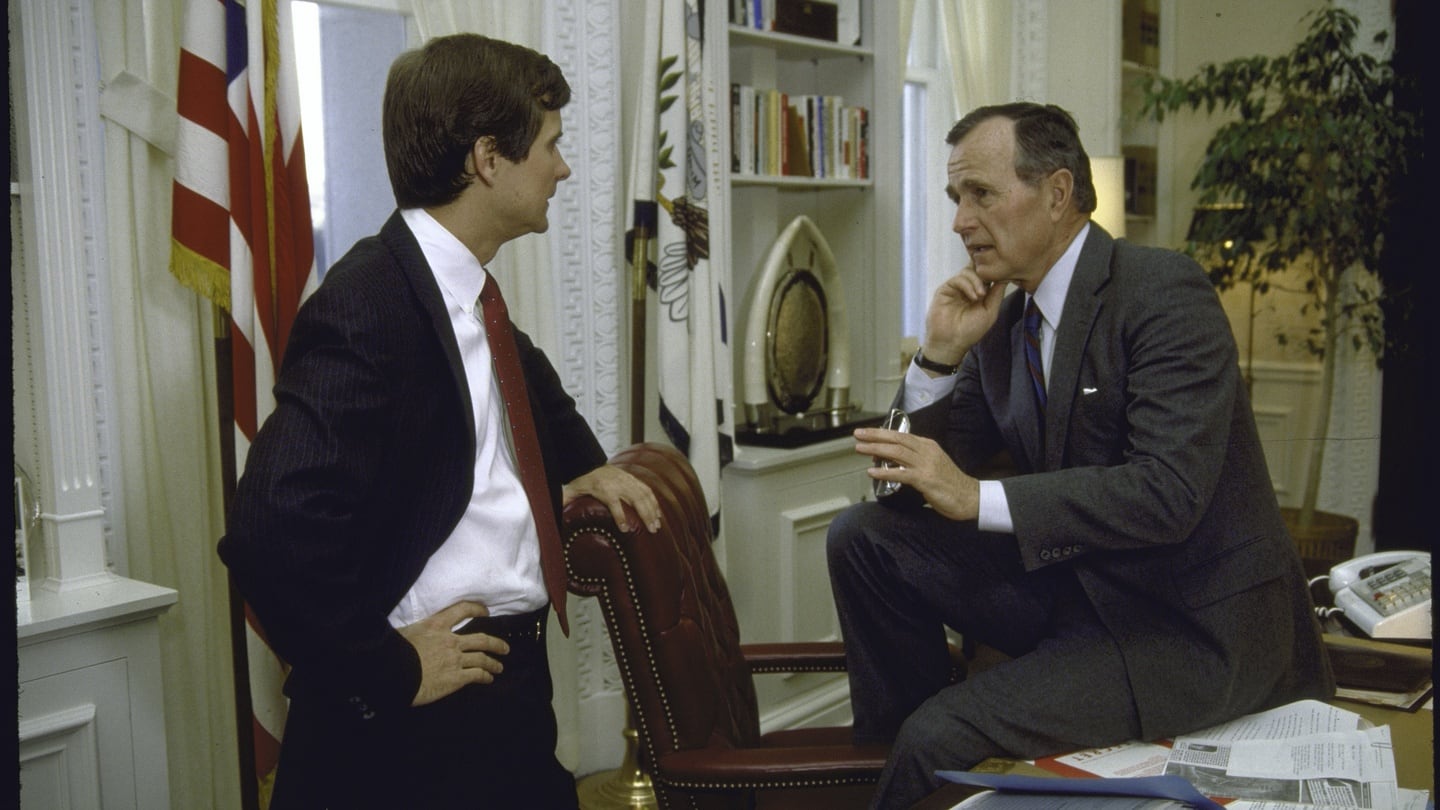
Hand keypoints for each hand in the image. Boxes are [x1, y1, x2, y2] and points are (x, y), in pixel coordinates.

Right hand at [398, 600, 508, 706]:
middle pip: (481, 639)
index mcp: (436, 625)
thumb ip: (416, 632)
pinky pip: (476, 675)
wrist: (395, 673)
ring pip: (482, 659)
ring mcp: (456, 659)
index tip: (486, 611)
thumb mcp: (405, 633)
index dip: (476, 609)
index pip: (461, 610)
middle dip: (496, 644)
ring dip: (493, 663)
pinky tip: (488, 679)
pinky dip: (485, 676)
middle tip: (505, 648)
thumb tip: (412, 632)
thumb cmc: (394, 652)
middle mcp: (451, 640)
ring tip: (499, 667)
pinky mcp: (456, 678)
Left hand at [563, 465, 661, 532]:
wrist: (591, 462)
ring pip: (645, 496)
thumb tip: (552, 513)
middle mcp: (619, 485)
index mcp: (604, 489)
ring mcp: (628, 481)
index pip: (614, 504)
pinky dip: (654, 502)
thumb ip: (565, 500)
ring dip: (653, 511)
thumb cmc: (582, 480)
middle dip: (645, 515)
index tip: (624, 530)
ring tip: (657, 526)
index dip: (619, 516)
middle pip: (636, 500)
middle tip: (652, 530)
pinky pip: (647, 491)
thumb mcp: (571, 490)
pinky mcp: (633, 480)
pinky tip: (658, 514)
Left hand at [855, 427, 979, 520]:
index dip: (881, 433)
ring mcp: (926, 465)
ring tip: (860, 448)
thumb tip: (890, 459)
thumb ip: (913, 460)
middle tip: (857, 434)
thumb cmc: (949, 483)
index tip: (866, 432)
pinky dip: (885, 472)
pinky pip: (901, 474)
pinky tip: (872, 472)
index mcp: (928, 446)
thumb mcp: (932, 464)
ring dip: (876, 449)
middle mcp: (926, 451)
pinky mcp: (926, 479)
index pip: (901, 435)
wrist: (969, 497)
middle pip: (896, 439)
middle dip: (874, 436)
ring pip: (897, 452)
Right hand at [921, 266, 1006, 364]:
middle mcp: (967, 287)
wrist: (951, 342)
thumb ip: (997, 293)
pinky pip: (957, 279)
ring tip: (981, 296)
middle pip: (977, 268)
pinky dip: (967, 285)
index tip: (1001, 276)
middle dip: (985, 274)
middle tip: (989, 288)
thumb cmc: (971, 331)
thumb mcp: (990, 311)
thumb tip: (1005, 276)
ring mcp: (955, 288)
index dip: (993, 272)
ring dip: (977, 281)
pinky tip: (973, 297)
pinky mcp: (945, 289)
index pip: (986, 274)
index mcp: (979, 292)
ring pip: (967, 271)